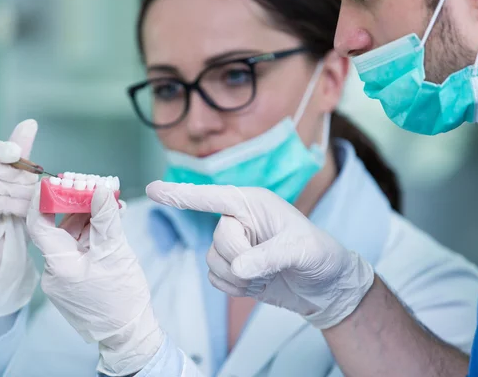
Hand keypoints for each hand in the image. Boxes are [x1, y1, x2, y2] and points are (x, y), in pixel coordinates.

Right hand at [0, 120, 39, 316]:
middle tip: (34, 182)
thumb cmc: (4, 208)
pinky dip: (16, 206)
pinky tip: (25, 210)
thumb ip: (18, 152)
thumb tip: (29, 124)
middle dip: (14, 174)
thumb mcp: (14, 176)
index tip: (15, 153)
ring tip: (33, 197)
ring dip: (19, 191)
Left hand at [27, 184, 163, 375]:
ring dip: (87, 219)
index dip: (44, 199)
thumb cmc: (122, 297)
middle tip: (93, 187)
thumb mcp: (116, 252)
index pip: (38, 223)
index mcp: (59, 265)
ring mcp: (62, 277)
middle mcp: (54, 271)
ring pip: (70, 238)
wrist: (128, 332)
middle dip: (76, 205)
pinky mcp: (72, 280)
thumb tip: (100, 189)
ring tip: (109, 204)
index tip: (55, 180)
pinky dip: (90, 235)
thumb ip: (106, 218)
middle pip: (58, 228)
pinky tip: (107, 223)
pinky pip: (77, 250)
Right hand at [146, 182, 373, 329]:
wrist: (324, 287)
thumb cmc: (320, 256)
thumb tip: (239, 267)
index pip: (212, 197)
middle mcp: (239, 220)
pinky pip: (215, 279)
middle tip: (270, 264)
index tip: (152, 189)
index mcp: (253, 203)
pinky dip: (235, 288)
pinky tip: (258, 283)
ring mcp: (234, 245)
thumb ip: (269, 256)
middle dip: (241, 259)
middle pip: (217, 239)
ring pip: (212, 261)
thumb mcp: (302, 250)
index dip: (181, 194)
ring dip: (239, 277)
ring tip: (267, 274)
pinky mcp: (232, 267)